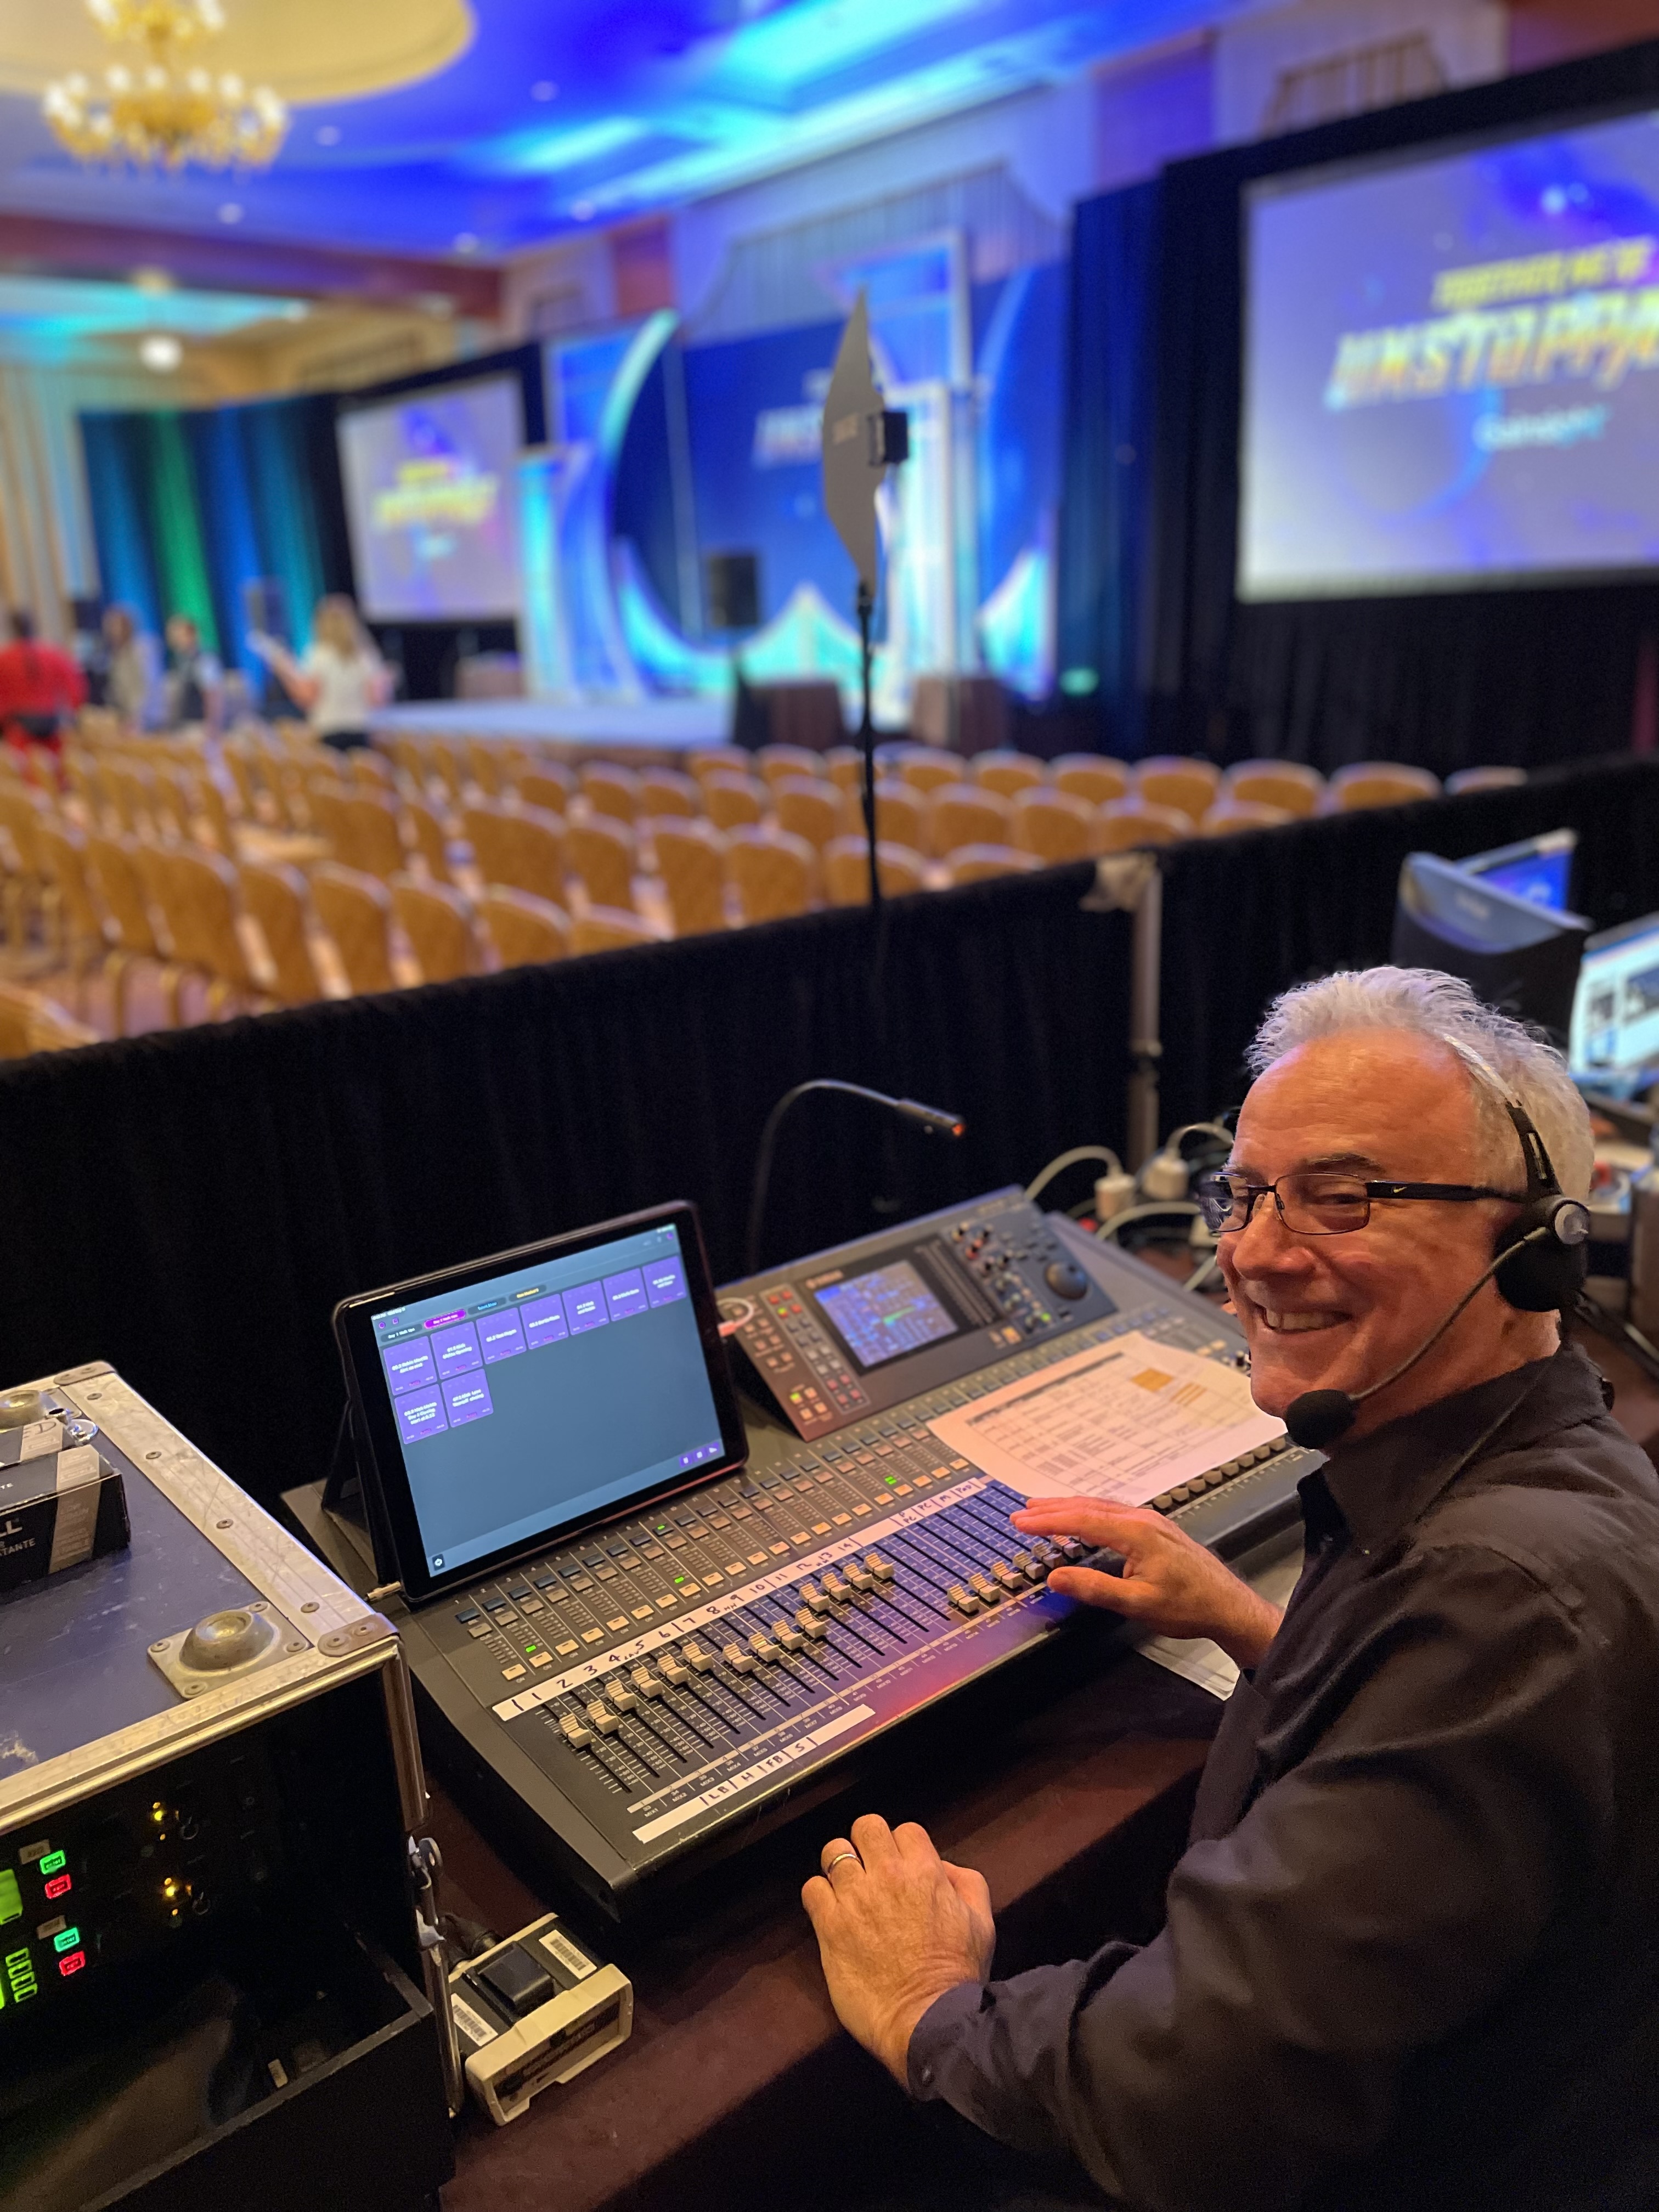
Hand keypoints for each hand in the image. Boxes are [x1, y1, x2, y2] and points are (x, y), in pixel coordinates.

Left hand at [802, 1814, 994, 2082]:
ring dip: (840, 1867)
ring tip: (846, 1889)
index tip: (901, 1868)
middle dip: (867, 1843)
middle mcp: (888, 1876)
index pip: (905, 1830)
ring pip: (834, 1851)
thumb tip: (942, 1867)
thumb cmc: (957, 1976)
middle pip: (866, 1826)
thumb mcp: (982, 1923)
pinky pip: (812, 1889)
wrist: (927, 2020)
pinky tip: (829, 1912)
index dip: (903, 1848)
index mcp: (925, 1872)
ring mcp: (856, 1899)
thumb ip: (967, 1883)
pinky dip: (818, 1896)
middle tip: (870, 1869)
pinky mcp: (831, 1926)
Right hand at [1012, 1497, 1282, 1670]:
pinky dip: (1090, 1514)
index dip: (1047, 1521)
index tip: (1021, 1522)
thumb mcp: (1137, 1604)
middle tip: (1024, 1511)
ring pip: (1102, 1507)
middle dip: (1053, 1508)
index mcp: (1136, 1533)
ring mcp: (1152, 1523)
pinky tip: (1084, 1521)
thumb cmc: (1191, 1606)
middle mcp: (1144, 1520)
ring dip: (1070, 1508)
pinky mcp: (1157, 1531)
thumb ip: (1095, 1588)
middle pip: (1089, 1507)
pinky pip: (1115, 1513)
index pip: (1081, 1521)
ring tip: (1044, 1510)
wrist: (1228, 1606)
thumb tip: (1057, 1578)